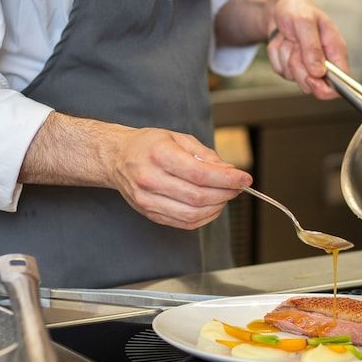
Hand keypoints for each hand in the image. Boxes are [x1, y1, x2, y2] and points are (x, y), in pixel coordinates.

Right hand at [19, 112, 251, 230]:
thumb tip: (229, 172)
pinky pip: (183, 223)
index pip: (200, 174)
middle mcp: (150, 179)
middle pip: (198, 196)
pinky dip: (204, 218)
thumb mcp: (178, 138)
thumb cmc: (148, 145)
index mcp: (158, 155)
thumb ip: (205, 155)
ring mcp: (148, 200)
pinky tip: (211, 207)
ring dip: (217, 208)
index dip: (227, 179)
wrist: (116, 158)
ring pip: (192, 214)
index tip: (245, 178)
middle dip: (225, 194)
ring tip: (225, 196)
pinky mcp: (150, 214)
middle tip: (238, 187)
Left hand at [265, 0, 348, 99]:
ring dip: (286, 56)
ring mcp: (306, 66)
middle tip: (295, 44)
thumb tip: (319, 72)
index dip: (327, 88)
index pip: (342, 81)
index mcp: (336, 51)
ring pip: (293, 76)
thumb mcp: (305, 22)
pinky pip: (280, 70)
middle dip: (298, 66)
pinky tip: (283, 41)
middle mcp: (324, 62)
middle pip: (313, 84)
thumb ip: (312, 47)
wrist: (278, 7)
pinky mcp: (291, 67)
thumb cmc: (297, 9)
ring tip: (290, 38)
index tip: (312, 79)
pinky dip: (277, 55)